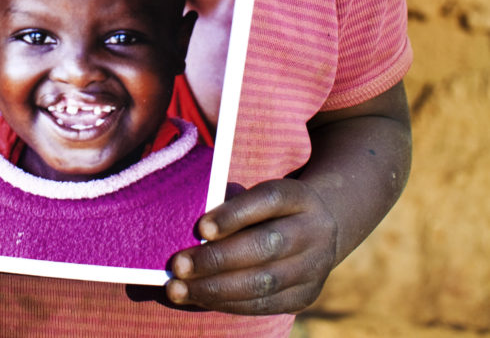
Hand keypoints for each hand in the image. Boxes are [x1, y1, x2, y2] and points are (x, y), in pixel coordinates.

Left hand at [166, 179, 336, 314]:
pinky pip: (264, 305)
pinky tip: (200, 298)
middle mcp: (313, 231)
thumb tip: (192, 226)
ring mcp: (314, 268)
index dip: (234, 214)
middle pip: (265, 246)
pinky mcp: (305, 297)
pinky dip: (228, 303)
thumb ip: (230, 203)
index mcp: (298, 197)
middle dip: (217, 259)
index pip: (268, 200)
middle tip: (178, 265)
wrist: (320, 230)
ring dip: (216, 289)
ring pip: (264, 282)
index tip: (201, 227)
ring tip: (178, 289)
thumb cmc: (269, 209)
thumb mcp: (257, 196)